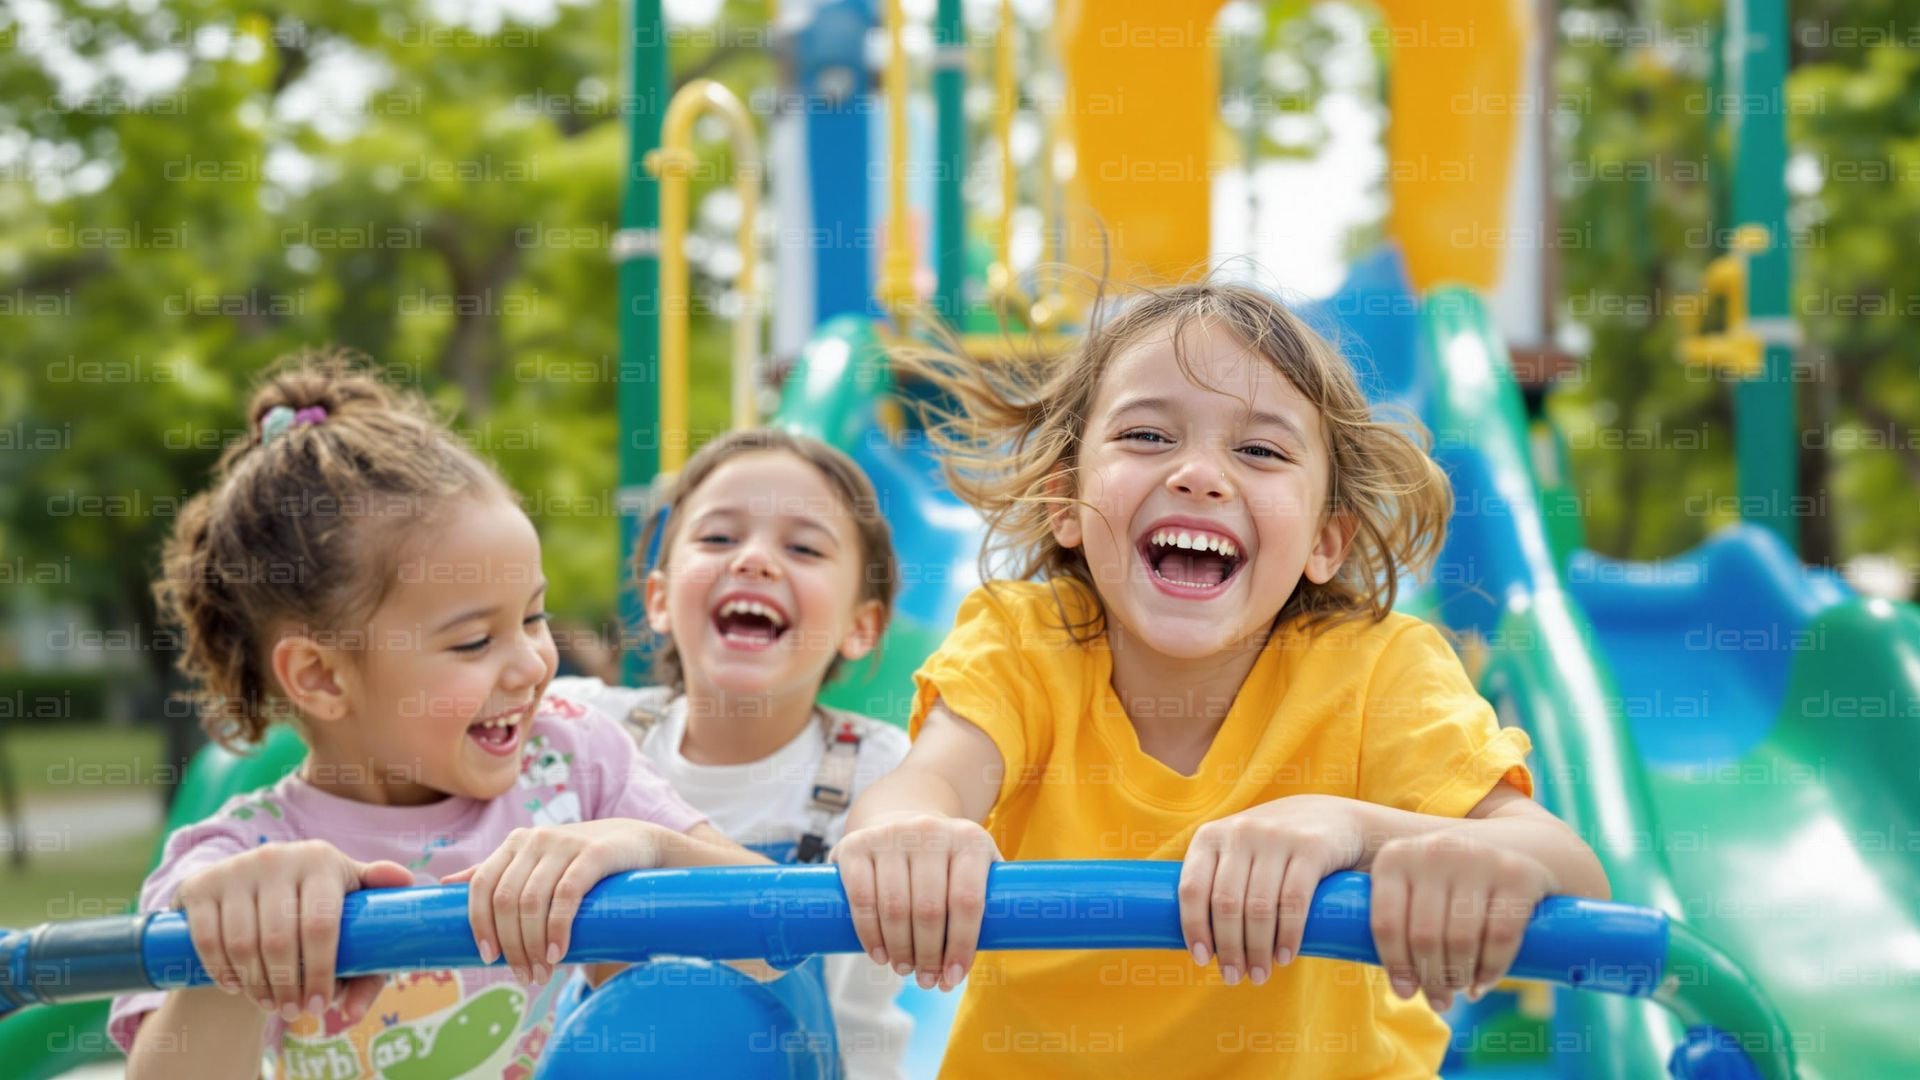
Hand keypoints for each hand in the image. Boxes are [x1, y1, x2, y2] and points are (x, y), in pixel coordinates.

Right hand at [174, 840, 413, 1023]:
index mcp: (321, 860)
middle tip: (293, 1012)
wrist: (258, 888)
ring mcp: (236, 868)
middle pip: (279, 938)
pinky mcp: (201, 884)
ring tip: (269, 1004)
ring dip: (255, 985)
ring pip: (242, 943)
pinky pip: (207, 939)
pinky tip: (235, 987)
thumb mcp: (353, 917)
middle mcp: (278, 857)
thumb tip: (355, 1014)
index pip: (321, 924)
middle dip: (286, 987)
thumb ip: (374, 954)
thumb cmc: (318, 909)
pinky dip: (220, 971)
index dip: (320, 972)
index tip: (319, 1006)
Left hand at [440, 820, 671, 983]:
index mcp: (514, 844)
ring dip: (533, 946)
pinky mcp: (593, 854)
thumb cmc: (579, 862)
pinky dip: (557, 930)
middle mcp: (534, 840)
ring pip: (532, 902)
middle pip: (506, 901)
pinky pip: (565, 897)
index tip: (488, 958)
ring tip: (542, 973)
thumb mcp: (536, 863)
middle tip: (524, 976)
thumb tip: (444, 885)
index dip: (479, 924)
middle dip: (511, 945)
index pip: (481, 885)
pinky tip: (557, 953)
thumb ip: (496, 872)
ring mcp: (563, 844)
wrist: (636, 844)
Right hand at [832, 813, 999, 992]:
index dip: (962, 946)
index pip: (967, 900)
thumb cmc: (946, 862)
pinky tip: (879, 955)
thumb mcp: (975, 866)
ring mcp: (890, 835)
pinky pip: (861, 897)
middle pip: (929, 908)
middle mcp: (930, 831)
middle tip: (926, 980)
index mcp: (969, 840)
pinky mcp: (856, 843)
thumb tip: (1008, 943)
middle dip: (928, 955)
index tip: (954, 978)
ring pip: (894, 907)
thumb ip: (993, 899)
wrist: (901, 820)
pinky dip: (869, 934)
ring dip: (900, 950)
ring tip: (905, 970)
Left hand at [1179, 795, 1366, 986]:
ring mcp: (1276, 837)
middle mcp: (1240, 832)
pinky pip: (1294, 901)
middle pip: (1226, 904)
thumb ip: (1217, 882)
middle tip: (1234, 977)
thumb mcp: (1238, 852)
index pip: (1192, 888)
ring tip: (1259, 975)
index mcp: (1211, 836)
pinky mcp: (1311, 847)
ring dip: (1257, 950)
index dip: (1194, 928)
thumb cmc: (1273, 849)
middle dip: (1229, 948)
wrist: (1333, 820)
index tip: (1201, 960)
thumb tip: (1201, 944)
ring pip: (1258, 907)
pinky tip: (1284, 956)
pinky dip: (1287, 936)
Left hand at [1369, 828, 1553, 1011]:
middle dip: (1430, 979)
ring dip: (1458, 978)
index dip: (1395, 966)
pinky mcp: (1516, 875)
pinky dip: (1491, 969)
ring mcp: (1476, 858)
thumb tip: (1396, 984)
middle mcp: (1433, 850)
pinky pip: (1500, 937)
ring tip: (1458, 992)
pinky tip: (1482, 984)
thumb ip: (1396, 920)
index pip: (1385, 923)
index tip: (1405, 993)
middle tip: (1439, 1002)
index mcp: (1395, 857)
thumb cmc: (1451, 884)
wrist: (1518, 848)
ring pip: (1460, 940)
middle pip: (1424, 937)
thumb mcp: (1415, 886)